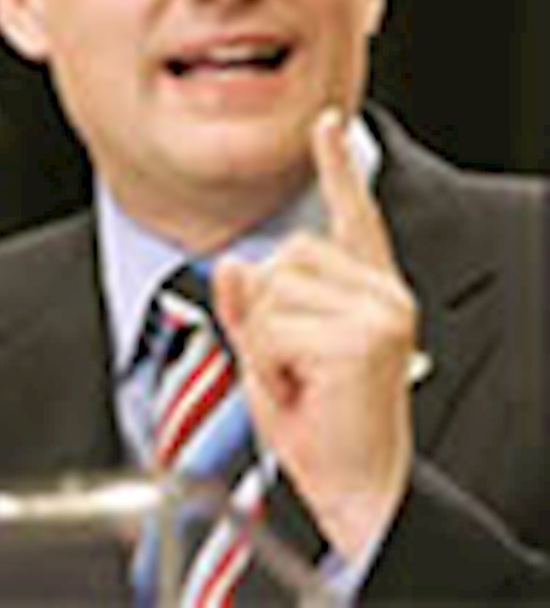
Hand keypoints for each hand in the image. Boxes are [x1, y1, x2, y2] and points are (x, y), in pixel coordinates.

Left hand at [213, 108, 417, 559]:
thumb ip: (251, 308)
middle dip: (263, 315)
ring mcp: (379, 310)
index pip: (350, 214)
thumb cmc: (319, 425)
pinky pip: (274, 327)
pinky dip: (270, 365)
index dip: (336, 166)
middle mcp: (381, 292)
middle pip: (282, 258)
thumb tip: (232, 264)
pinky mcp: (365, 335)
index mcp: (365, 290)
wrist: (357, 490)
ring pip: (272, 289)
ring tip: (299, 382)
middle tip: (293, 369)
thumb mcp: (271, 358)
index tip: (327, 123)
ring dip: (264, 343)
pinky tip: (304, 392)